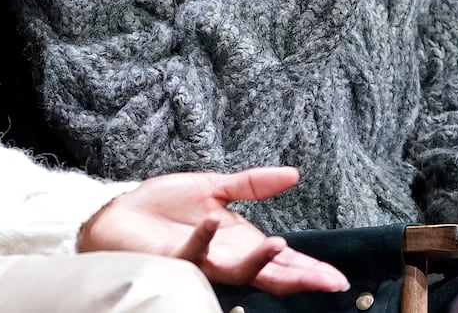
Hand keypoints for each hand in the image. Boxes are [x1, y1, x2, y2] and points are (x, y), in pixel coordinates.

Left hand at [77, 166, 349, 295]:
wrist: (119, 212)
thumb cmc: (163, 206)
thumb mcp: (216, 187)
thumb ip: (253, 184)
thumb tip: (294, 174)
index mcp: (240, 242)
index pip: (283, 260)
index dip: (310, 268)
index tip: (339, 277)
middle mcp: (226, 257)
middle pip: (270, 274)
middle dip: (300, 277)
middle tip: (330, 282)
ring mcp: (202, 260)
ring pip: (237, 270)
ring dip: (259, 260)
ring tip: (280, 245)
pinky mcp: (174, 256)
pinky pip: (193, 251)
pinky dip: (204, 238)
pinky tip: (215, 222)